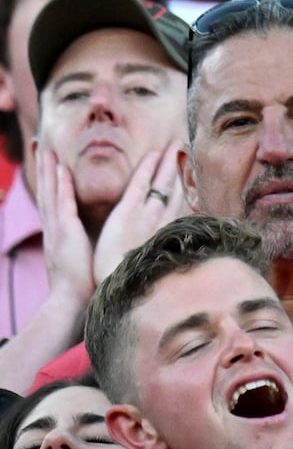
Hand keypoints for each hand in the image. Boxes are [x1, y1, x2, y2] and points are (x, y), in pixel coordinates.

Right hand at [34, 149, 93, 306]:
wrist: (73, 301)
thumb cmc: (83, 282)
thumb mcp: (82, 258)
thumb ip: (84, 245)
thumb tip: (96, 238)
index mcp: (59, 234)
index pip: (53, 201)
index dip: (50, 181)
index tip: (50, 161)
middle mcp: (54, 228)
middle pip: (47, 192)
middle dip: (43, 169)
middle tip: (41, 147)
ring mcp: (57, 230)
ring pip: (50, 193)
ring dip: (48, 171)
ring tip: (46, 150)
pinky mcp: (65, 234)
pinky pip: (62, 205)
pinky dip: (60, 187)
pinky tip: (60, 170)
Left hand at [91, 143, 190, 284]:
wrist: (120, 287)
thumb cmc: (136, 280)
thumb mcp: (159, 266)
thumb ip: (168, 254)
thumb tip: (182, 253)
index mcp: (169, 234)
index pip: (182, 206)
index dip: (188, 189)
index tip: (194, 177)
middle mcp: (163, 221)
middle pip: (177, 189)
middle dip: (183, 170)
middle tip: (188, 152)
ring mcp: (146, 214)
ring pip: (163, 182)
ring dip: (170, 163)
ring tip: (176, 146)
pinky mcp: (127, 211)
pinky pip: (141, 183)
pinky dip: (148, 167)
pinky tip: (153, 154)